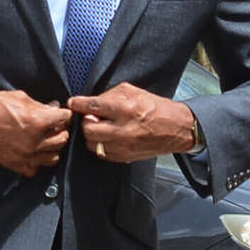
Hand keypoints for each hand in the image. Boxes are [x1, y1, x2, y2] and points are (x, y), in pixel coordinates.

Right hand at [0, 90, 72, 176]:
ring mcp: (25, 156)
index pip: (64, 118)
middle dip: (61, 130)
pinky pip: (36, 169)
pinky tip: (33, 152)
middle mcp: (34, 141)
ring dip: (53, 147)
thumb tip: (53, 108)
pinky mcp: (15, 165)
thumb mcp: (20, 97)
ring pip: (54, 157)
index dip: (64, 113)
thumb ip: (40, 105)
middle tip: (55, 125)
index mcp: (36, 121)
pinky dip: (37, 162)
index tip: (62, 113)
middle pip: (63, 139)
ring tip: (46, 139)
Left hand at [68, 83, 194, 161]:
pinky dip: (100, 145)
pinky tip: (107, 137)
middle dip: (85, 121)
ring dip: (91, 134)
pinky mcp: (125, 157)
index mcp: (126, 109)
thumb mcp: (134, 92)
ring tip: (99, 127)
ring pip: (92, 144)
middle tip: (90, 116)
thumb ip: (111, 95)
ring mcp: (123, 146)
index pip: (93, 107)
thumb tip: (92, 102)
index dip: (79, 104)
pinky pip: (101, 154)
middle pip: (88, 129)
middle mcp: (123, 129)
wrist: (176, 129)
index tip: (73, 103)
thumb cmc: (155, 107)